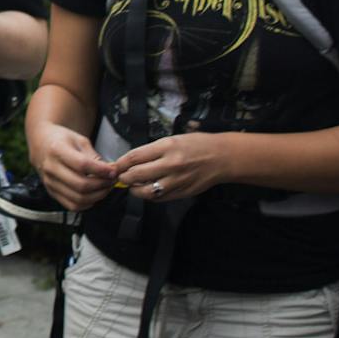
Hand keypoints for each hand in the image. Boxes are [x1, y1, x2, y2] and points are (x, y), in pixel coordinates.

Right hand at [26, 120, 117, 209]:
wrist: (41, 144)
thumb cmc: (63, 140)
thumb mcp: (79, 140)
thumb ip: (94, 156)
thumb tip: (110, 171)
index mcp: (57, 150)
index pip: (82, 165)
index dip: (101, 170)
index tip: (113, 171)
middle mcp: (51, 168)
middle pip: (81, 185)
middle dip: (102, 185)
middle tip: (112, 180)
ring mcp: (49, 182)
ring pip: (78, 198)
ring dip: (97, 196)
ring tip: (105, 188)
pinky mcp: (51, 192)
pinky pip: (71, 205)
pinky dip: (87, 204)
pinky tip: (94, 195)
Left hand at [112, 131, 230, 201]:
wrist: (222, 157)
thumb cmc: (197, 144)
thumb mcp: (173, 139)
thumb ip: (153, 151)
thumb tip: (131, 160)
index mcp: (167, 147)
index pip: (135, 157)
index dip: (121, 163)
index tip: (115, 166)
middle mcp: (171, 164)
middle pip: (136, 175)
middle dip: (124, 177)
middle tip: (121, 176)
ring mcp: (177, 181)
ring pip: (145, 191)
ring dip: (135, 189)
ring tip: (134, 185)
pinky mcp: (182, 193)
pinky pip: (158, 198)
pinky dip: (149, 195)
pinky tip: (148, 190)